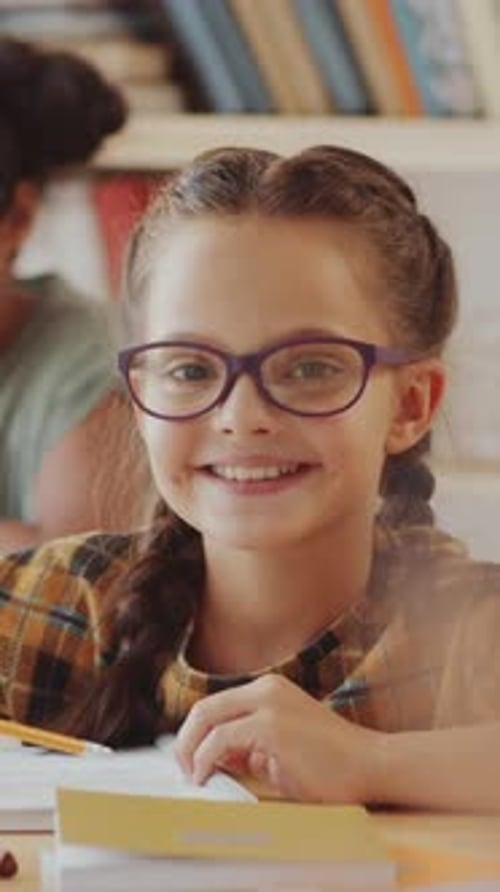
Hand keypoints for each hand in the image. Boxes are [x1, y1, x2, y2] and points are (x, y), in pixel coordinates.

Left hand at [175, 675, 381, 802]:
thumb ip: (247, 747)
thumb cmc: (331, 764)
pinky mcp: (270, 725)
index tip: (188, 760)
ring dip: (190, 752)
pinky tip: (205, 777)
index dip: (195, 733)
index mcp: (269, 689)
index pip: (216, 704)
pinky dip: (204, 760)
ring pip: (206, 719)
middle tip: (183, 770)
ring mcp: (268, 704)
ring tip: (192, 777)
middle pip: (205, 708)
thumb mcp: (279, 749)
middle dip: (185, 741)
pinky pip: (220, 740)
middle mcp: (266, 689)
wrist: (370, 765)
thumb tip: (212, 759)